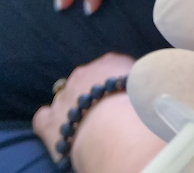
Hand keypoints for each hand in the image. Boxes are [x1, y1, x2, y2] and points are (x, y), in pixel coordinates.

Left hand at [34, 53, 164, 172]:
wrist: (116, 129)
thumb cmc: (140, 104)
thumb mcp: (151, 84)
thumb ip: (144, 80)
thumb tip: (147, 83)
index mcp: (111, 62)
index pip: (112, 66)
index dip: (115, 81)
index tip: (122, 94)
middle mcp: (83, 74)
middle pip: (85, 79)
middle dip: (91, 93)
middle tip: (105, 111)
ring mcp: (63, 97)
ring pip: (63, 97)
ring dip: (72, 108)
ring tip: (85, 123)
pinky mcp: (49, 121)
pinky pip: (42, 118)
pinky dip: (48, 122)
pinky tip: (58, 130)